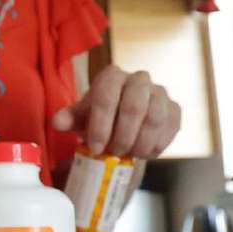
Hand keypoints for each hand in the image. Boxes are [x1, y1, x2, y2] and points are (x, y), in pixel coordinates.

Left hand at [51, 66, 179, 158]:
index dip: (101, 126)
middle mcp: (139, 78)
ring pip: (155, 118)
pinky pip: (171, 126)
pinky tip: (145, 153)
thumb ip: (68, 118)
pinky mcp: (174, 108)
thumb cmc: (98, 118)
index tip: (95, 148)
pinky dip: (158, 144)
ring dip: (141, 142)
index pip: (106, 97)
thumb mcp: (80, 118)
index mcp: (112, 76)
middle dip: (122, 136)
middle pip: (134, 107)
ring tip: (130, 155)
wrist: (122, 122)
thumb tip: (58, 122)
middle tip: (114, 153)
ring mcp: (160, 92)